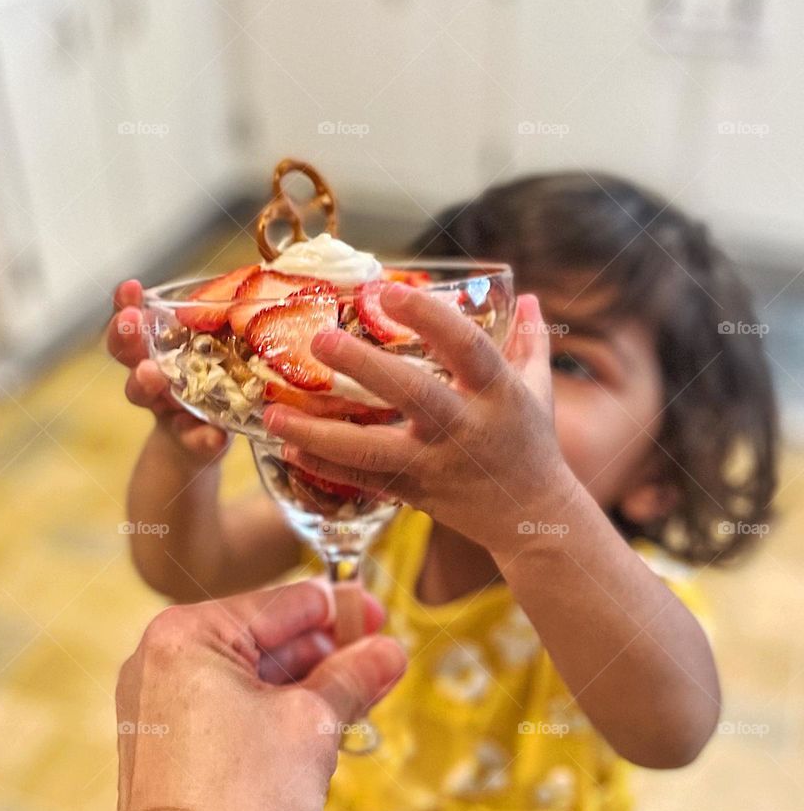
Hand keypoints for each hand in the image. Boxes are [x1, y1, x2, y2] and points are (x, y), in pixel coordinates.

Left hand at [107, 580, 406, 810]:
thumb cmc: (241, 807)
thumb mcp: (314, 726)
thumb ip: (353, 677)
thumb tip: (388, 651)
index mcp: (188, 634)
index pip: (283, 602)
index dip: (340, 610)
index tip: (379, 620)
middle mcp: (161, 657)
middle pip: (265, 636)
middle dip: (326, 654)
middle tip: (380, 668)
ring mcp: (157, 700)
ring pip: (251, 674)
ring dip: (306, 686)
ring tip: (358, 703)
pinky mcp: (164, 739)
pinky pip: (229, 705)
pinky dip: (273, 712)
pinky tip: (318, 729)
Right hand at [108, 279, 227, 459]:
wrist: (208, 439)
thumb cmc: (214, 381)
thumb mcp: (220, 350)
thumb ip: (222, 328)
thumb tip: (241, 298)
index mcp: (158, 347)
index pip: (135, 320)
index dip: (127, 304)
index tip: (130, 286)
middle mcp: (153, 375)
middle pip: (128, 353)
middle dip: (126, 335)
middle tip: (131, 321)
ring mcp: (166, 408)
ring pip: (142, 393)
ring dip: (144, 382)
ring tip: (149, 373)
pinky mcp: (190, 440)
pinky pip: (194, 439)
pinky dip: (203, 438)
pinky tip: (214, 435)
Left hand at [262, 286, 575, 557]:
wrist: (532, 520)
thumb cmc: (531, 446)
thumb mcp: (538, 392)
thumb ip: (530, 343)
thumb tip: (532, 297)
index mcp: (498, 394)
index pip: (467, 346)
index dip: (427, 316)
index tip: (388, 290)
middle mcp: (465, 428)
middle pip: (413, 394)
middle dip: (364, 367)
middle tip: (320, 339)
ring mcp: (436, 465)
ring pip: (373, 450)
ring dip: (319, 434)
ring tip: (273, 413)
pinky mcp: (415, 493)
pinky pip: (363, 481)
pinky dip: (325, 467)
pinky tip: (288, 450)